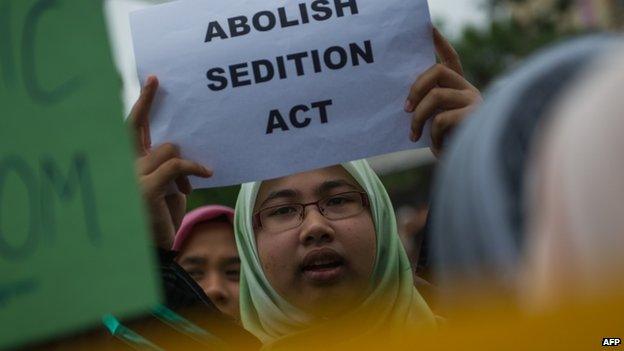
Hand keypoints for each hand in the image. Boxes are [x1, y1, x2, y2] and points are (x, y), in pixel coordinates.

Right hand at [128, 76, 212, 247]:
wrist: (157, 248)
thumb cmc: (163, 216)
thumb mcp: (168, 186)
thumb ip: (168, 164)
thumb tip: (182, 147)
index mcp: (131, 164)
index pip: (132, 129)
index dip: (141, 104)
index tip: (150, 80)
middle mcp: (126, 166)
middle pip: (136, 127)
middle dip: (145, 101)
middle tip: (156, 81)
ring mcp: (132, 176)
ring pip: (168, 149)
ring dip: (186, 163)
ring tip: (190, 183)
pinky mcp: (146, 188)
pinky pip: (175, 165)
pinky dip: (193, 169)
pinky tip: (205, 175)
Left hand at [404, 27, 481, 156]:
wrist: (470, 166)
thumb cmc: (449, 144)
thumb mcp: (436, 122)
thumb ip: (428, 106)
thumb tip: (406, 102)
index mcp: (458, 87)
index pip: (450, 57)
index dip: (440, 41)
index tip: (428, 27)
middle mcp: (468, 88)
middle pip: (437, 71)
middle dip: (416, 87)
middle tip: (405, 109)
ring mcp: (473, 100)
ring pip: (436, 96)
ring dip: (418, 118)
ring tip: (414, 134)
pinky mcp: (474, 116)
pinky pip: (441, 119)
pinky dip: (432, 136)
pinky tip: (435, 148)